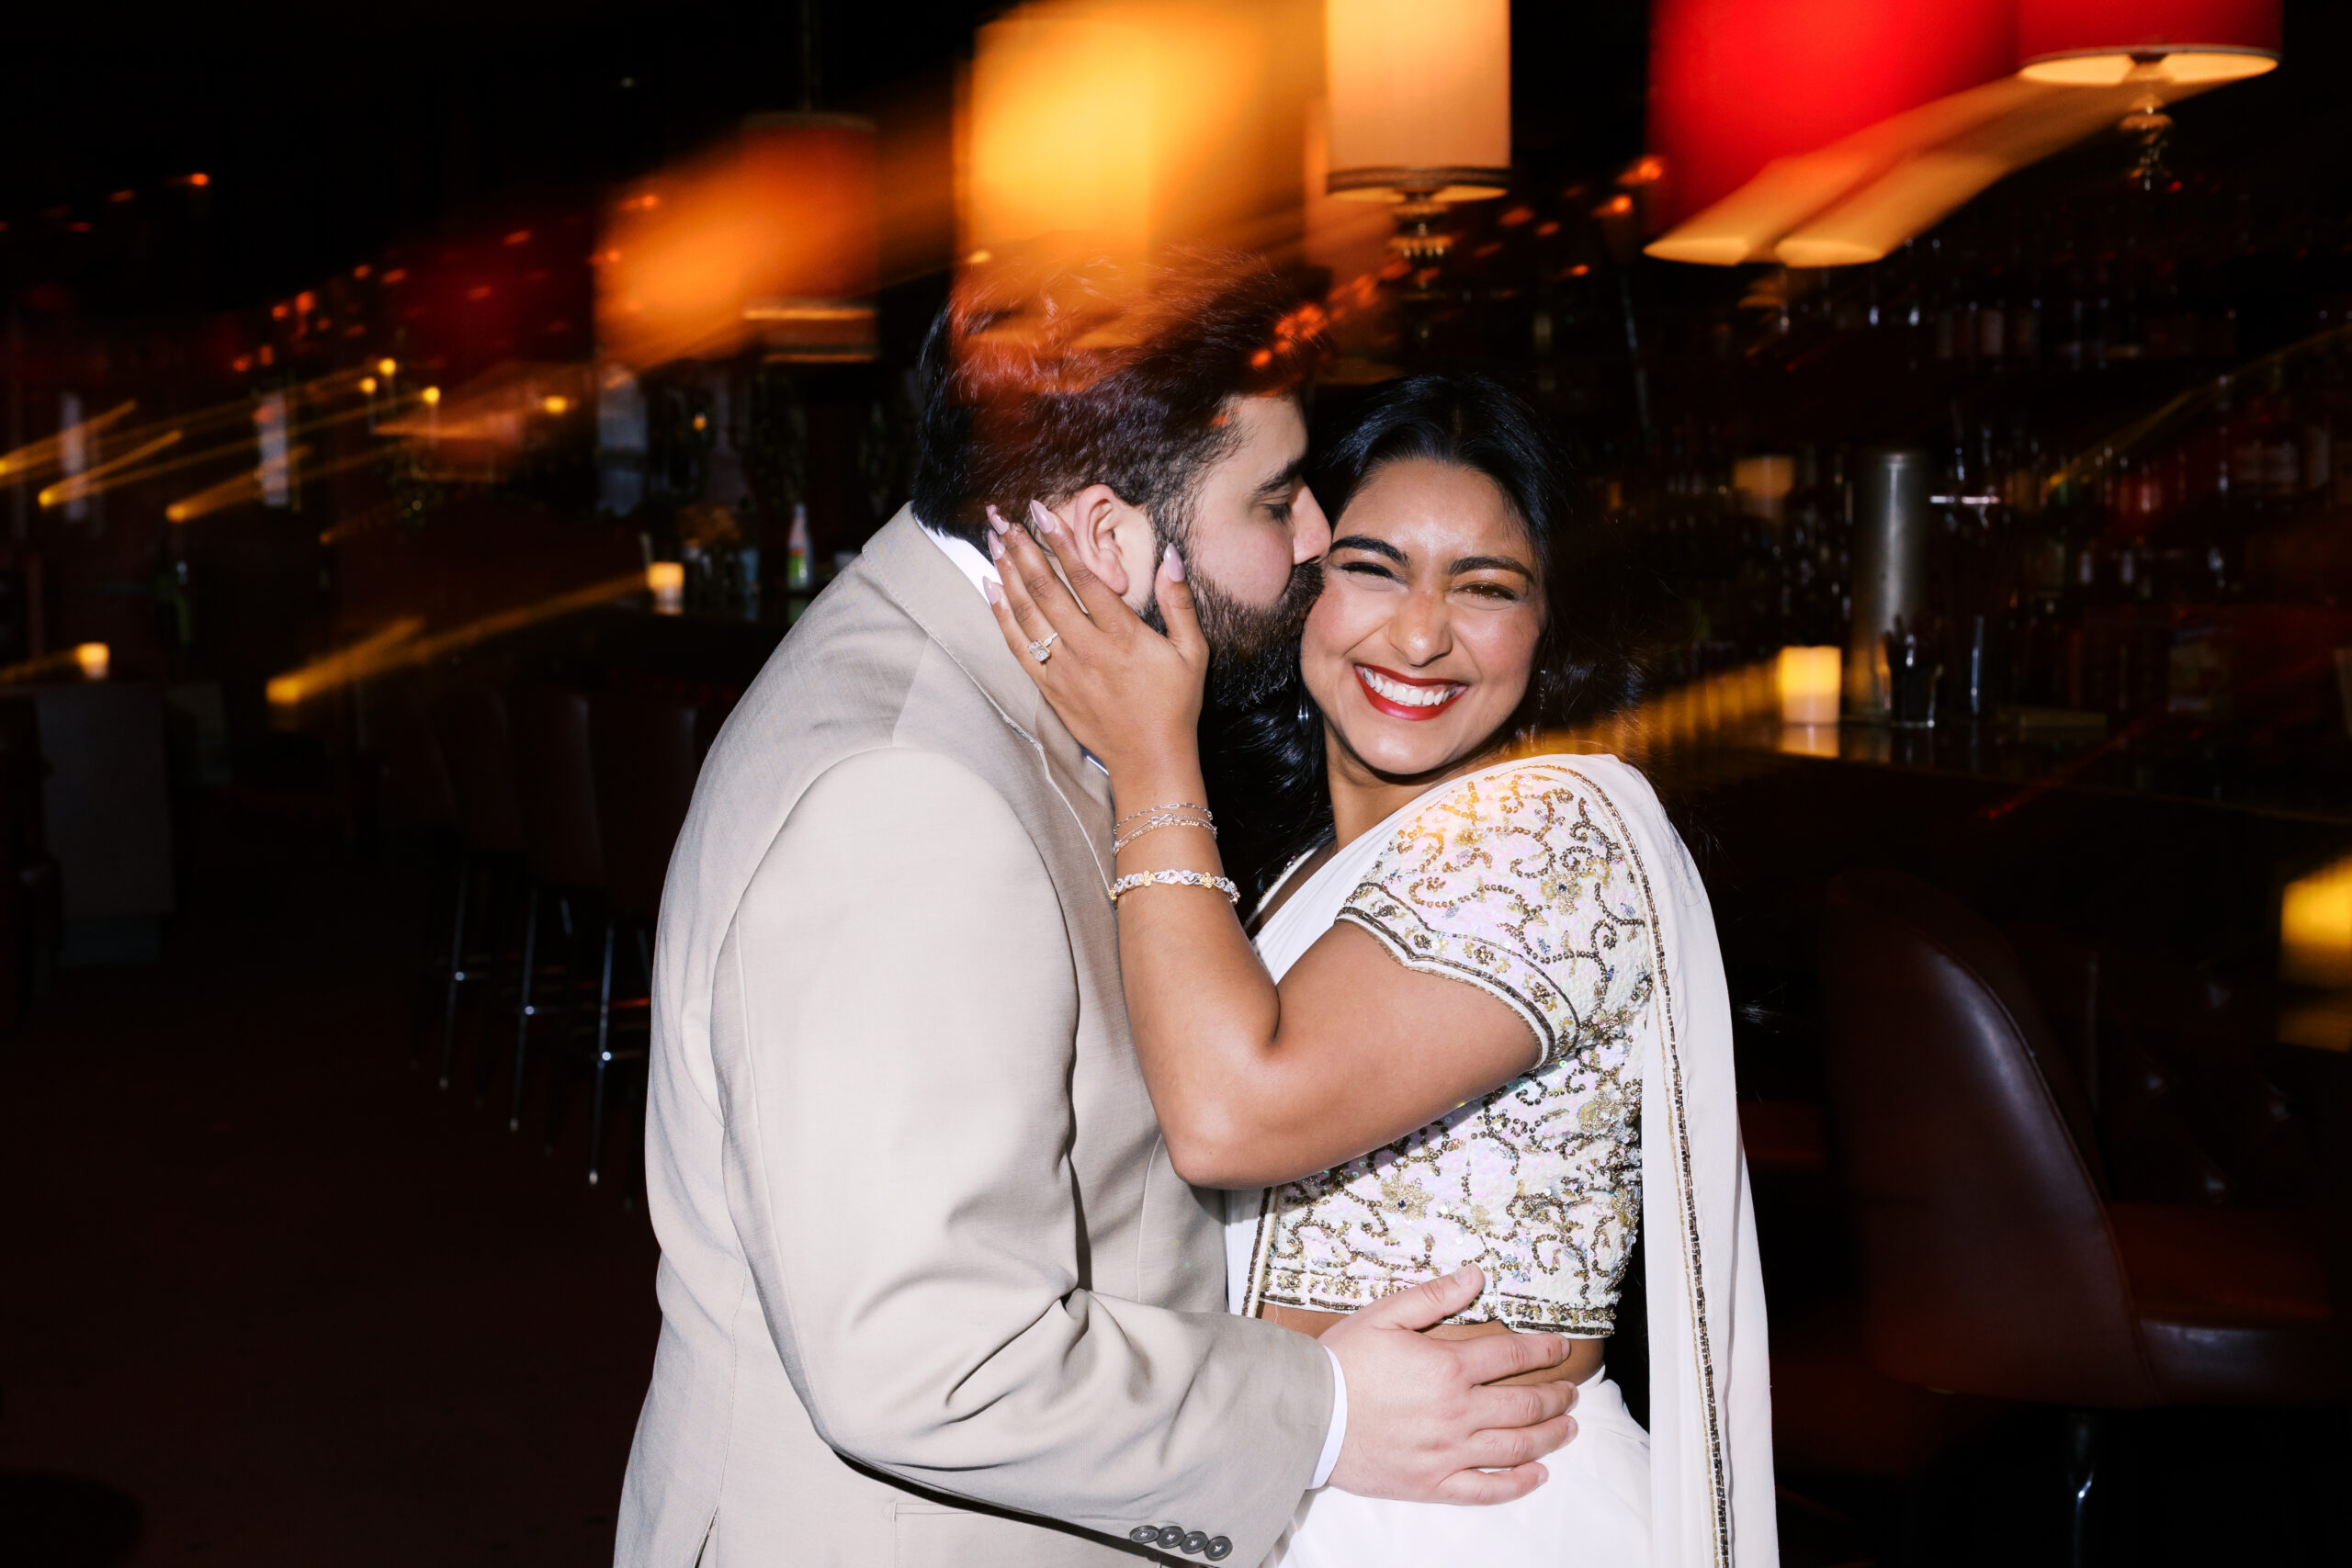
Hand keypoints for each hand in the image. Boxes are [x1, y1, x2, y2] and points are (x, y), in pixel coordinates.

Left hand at [982, 501, 1204, 778]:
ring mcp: (1065, 670)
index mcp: (1123, 635)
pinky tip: (991, 591)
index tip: (1040, 512)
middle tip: (1004, 520)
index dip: (1059, 542)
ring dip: (1008, 576)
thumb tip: (1171, 556)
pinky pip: (1018, 647)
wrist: (1149, 759)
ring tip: (994, 543)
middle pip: (1046, 590)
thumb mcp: (1192, 652)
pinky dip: (1002, 617)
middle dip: (1023, 550)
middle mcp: (1088, 649)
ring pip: (1027, 615)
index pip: (1083, 578)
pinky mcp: (1050, 689)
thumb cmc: (1174, 704)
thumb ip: (1179, 602)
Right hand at [1320, 1267, 1578, 1504]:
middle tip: (1570, 1390)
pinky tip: (1538, 1474)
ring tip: (1568, 1427)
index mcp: (1448, 1368)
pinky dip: (1518, 1483)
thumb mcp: (1384, 1315)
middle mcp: (1457, 1412)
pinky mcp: (1433, 1482)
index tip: (1561, 1348)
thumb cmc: (1342, 1362)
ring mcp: (1448, 1452)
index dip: (1542, 1349)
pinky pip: (1486, 1488)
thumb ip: (1434, 1297)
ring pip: (1515, 1446)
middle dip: (1555, 1395)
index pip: (1511, 1354)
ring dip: (1550, 1436)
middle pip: (1523, 1404)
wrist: (1307, 1415)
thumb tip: (1476, 1276)